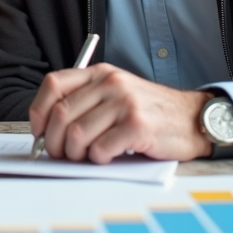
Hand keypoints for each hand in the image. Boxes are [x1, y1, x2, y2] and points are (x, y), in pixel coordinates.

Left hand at [29, 63, 212, 162]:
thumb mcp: (117, 93)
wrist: (193, 118)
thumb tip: (48, 129)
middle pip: (61, 114)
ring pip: (77, 134)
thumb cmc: (151, 112)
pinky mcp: (137, 126)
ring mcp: (124, 103)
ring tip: (86, 157)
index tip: (39, 131)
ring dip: (75, 154)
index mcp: (100, 73)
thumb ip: (86, 102)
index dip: (39, 111)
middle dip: (54, 142)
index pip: (54, 85)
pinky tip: (108, 157)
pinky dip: (98, 159)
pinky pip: (101, 148)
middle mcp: (110, 83)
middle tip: (60, 154)